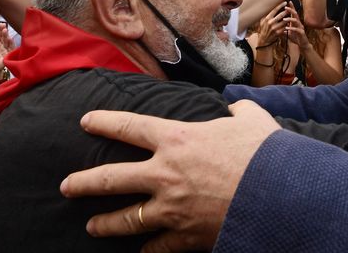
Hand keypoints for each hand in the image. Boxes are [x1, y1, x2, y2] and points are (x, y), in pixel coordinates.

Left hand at [0, 24, 14, 75]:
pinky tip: (10, 39)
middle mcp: (3, 47)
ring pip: (8, 42)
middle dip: (3, 32)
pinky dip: (11, 44)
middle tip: (3, 25)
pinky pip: (11, 49)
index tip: (0, 24)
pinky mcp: (9, 56)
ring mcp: (6, 51)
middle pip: (4, 38)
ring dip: (7, 36)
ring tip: (5, 30)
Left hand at [60, 100, 280, 251]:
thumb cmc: (265, 153)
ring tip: (91, 227)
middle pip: (111, 178)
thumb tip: (236, 109)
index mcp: (178, 139)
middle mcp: (165, 173)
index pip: (129, 126)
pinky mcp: (185, 236)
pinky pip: (157, 247)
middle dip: (83, 182)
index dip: (104, 122)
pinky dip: (149, 251)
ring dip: (105, 224)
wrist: (280, 196)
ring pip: (126, 219)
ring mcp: (172, 208)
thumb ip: (238, 111)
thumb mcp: (252, 120)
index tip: (85, 122)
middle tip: (66, 186)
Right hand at [256, 1, 288, 45]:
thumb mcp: (262, 21)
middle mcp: (271, 22)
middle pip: (281, 14)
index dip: (281, 5)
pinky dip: (288, 25)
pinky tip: (289, 23)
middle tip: (290, 8)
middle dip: (287, 11)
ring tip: (291, 15)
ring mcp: (275, 28)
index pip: (275, 9)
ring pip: (285, 21)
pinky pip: (285, 27)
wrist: (264, 40)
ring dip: (288, 18)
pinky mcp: (278, 32)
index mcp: (267, 18)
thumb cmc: (263, 29)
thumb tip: (268, 6)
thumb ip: (265, 14)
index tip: (285, 2)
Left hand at [284, 1, 309, 50]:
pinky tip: (287, 28)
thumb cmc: (295, 38)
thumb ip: (283, 29)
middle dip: (291, 10)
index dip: (291, 7)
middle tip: (285, 8)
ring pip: (296, 21)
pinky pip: (297, 29)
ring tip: (284, 19)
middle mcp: (299, 23)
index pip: (293, 13)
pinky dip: (292, 28)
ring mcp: (300, 27)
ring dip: (290, 19)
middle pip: (295, 14)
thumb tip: (276, 26)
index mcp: (295, 22)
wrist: (302, 44)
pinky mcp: (302, 33)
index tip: (288, 2)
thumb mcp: (288, 33)